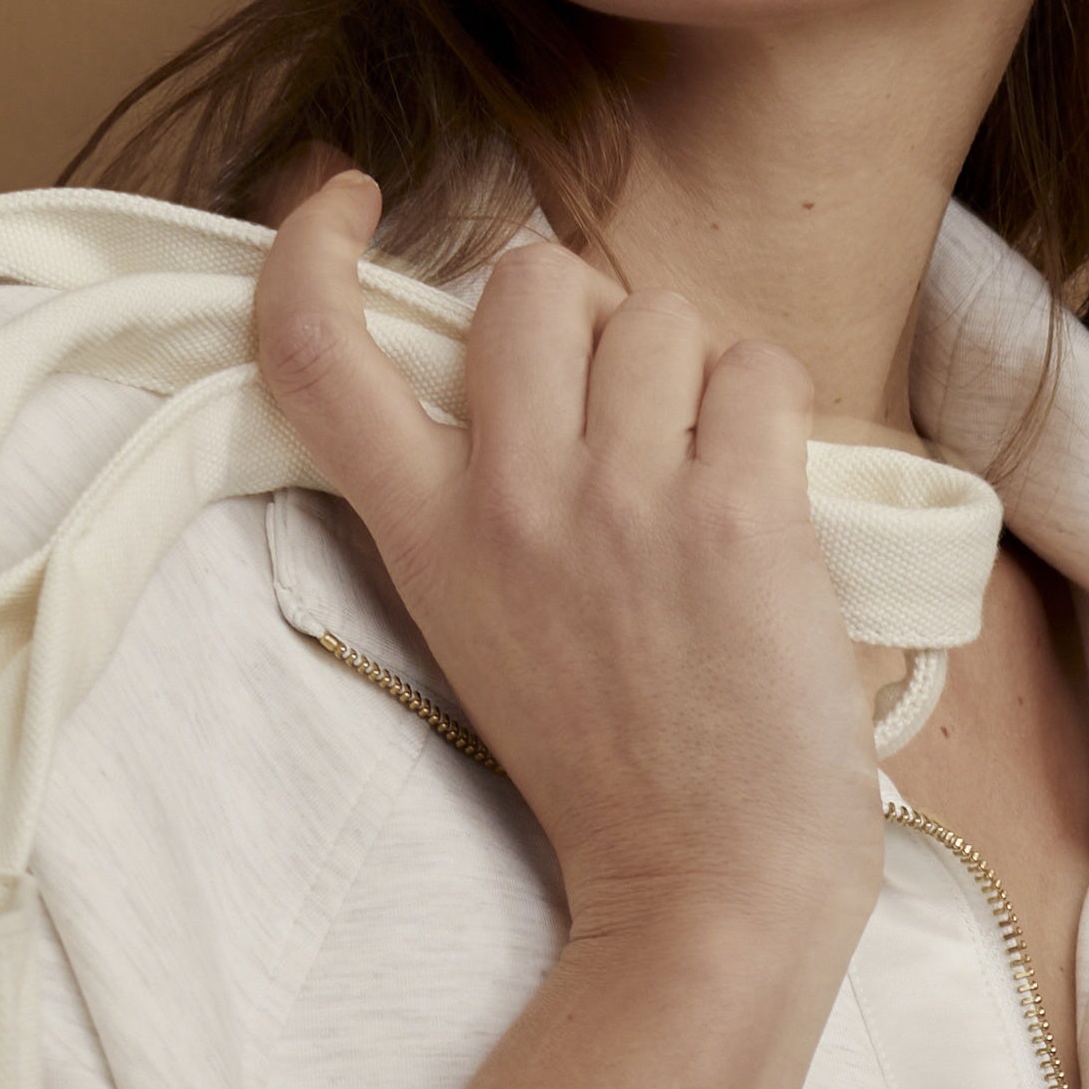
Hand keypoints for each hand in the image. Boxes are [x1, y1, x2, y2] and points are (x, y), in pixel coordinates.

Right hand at [253, 169, 879, 955]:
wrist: (709, 888)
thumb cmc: (620, 768)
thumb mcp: (487, 626)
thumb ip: (483, 495)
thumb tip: (540, 365)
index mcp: (424, 535)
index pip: (314, 351)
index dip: (312, 248)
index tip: (348, 200)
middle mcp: (505, 500)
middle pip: (529, 278)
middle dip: (593, 314)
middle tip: (629, 410)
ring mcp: (617, 502)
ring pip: (658, 314)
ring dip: (699, 375)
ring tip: (707, 485)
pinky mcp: (731, 515)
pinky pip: (759, 370)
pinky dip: (775, 420)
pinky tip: (768, 509)